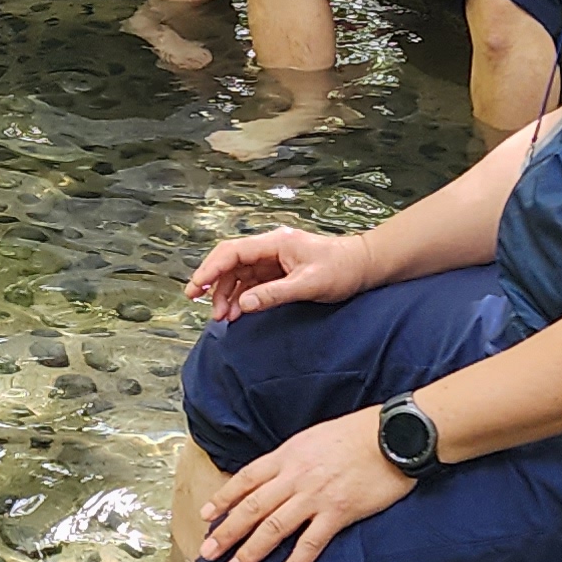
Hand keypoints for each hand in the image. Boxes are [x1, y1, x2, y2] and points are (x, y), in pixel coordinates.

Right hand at [185, 227, 385, 319]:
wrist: (365, 266)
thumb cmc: (342, 269)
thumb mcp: (309, 284)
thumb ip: (275, 294)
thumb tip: (244, 305)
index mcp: (275, 243)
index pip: (232, 252)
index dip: (210, 269)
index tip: (196, 288)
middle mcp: (270, 248)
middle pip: (231, 263)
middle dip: (215, 285)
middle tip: (207, 309)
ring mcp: (274, 260)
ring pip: (240, 274)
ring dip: (228, 294)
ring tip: (223, 318)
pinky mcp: (279, 271)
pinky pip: (253, 283)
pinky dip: (243, 298)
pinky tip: (238, 313)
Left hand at [194, 408, 413, 561]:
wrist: (392, 435)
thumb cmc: (356, 434)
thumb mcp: (313, 438)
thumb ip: (292, 458)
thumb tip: (274, 475)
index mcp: (287, 455)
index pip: (246, 479)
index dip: (224, 498)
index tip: (206, 516)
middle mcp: (295, 476)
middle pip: (252, 507)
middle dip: (226, 532)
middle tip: (207, 553)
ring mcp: (316, 496)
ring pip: (273, 528)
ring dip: (250, 552)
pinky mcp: (339, 512)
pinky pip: (310, 544)